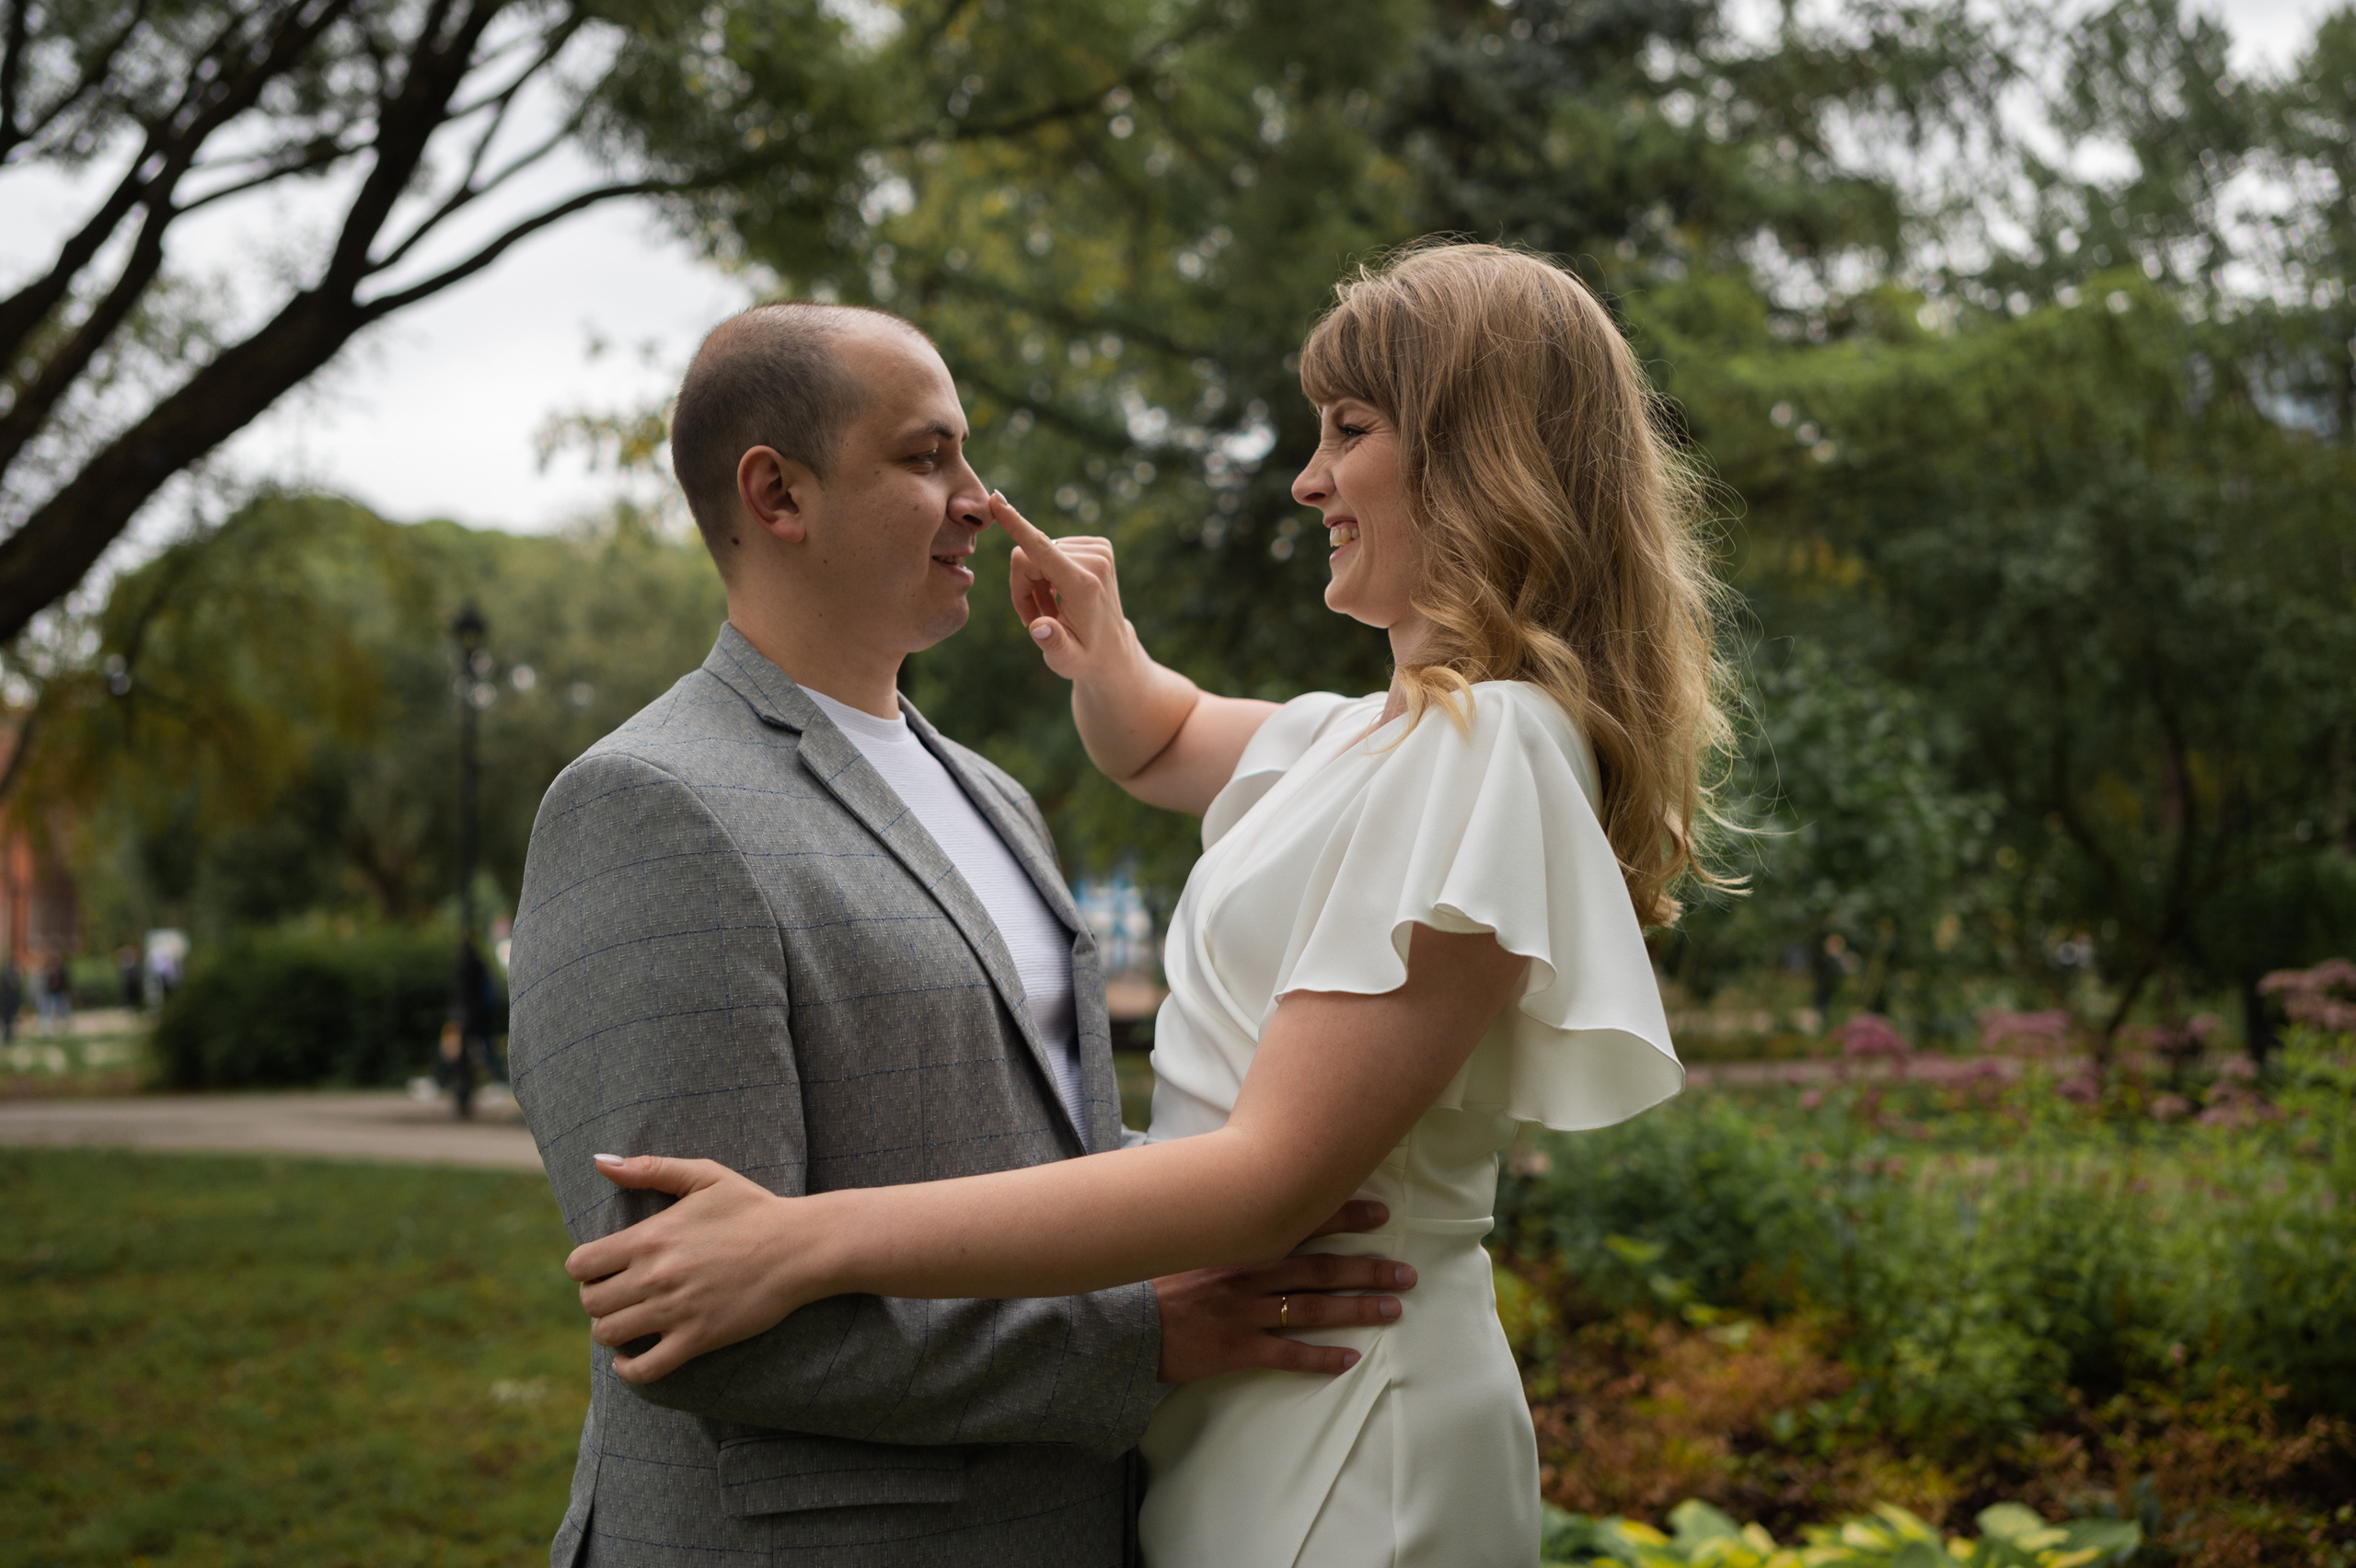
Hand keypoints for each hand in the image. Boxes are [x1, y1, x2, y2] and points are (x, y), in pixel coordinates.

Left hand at [565, 1154, 820, 1383]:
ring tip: (629, 1319)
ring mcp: (676, 1311)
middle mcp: (656, 1276)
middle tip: (619, 1293)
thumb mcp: (705, 1176)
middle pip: (590, 1302)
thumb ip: (649, 1168)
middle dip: (597, 1299)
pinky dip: (629, 1370)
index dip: (585, 1268)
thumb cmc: (753, 1207)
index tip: (604, 1267)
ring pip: (609, 1335)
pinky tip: (632, 1357)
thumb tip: (599, 1162)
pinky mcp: (698, 1339)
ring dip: (611, 1330)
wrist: (800, 1246)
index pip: (581, 1265)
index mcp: (651, 1236)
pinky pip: (645, 1369)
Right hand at [991, 492, 1136, 683]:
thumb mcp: (1066, 661)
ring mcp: (1099, 550)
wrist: (1114, 651)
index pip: (1042, 549)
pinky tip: (1061, 595)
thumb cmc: (1085, 659)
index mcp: (1084, 585)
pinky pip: (1051, 548)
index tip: (996, 499)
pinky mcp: (1098, 545)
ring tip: (1052, 610)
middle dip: (1023, 586)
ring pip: (1037, 552)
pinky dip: (1048, 573)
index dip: (1017, 525)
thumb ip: (1053, 643)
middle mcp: (1095, 561)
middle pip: (1029, 556)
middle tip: (1034, 617)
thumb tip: (1039, 627)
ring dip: (1036, 583)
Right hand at [1152, 1200, 1416, 1382]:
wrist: (1120, 1317)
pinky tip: (1348, 1361)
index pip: (1302, 1220)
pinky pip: (1287, 1355)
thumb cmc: (1151, 1271)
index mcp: (1240, 1240)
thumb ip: (1219, 1216)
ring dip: (1357, 1310)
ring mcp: (1246, 1311)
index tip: (1382, 1212)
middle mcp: (1251, 1272)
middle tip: (1406, 1273)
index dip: (1345, 1215)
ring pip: (1314, 1309)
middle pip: (1323, 1268)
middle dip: (1368, 1269)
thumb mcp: (1185, 1231)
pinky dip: (1320, 1359)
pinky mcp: (1237, 1347)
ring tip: (1393, 1310)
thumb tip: (1245, 1187)